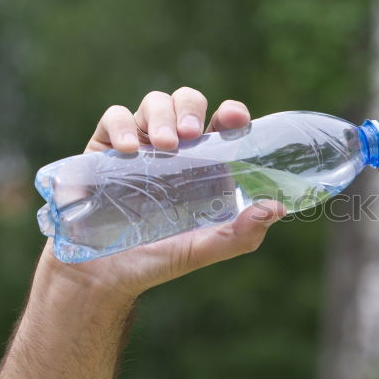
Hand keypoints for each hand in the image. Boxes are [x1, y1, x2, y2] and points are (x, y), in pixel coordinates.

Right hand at [40, 87, 285, 300]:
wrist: (102, 276)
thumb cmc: (157, 259)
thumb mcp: (202, 250)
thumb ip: (241, 235)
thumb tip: (276, 209)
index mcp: (203, 165)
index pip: (222, 124)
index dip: (232, 113)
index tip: (234, 117)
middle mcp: (173, 148)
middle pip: (187, 102)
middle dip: (191, 108)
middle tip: (190, 135)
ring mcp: (139, 144)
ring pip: (154, 102)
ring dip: (162, 115)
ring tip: (164, 146)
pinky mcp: (103, 148)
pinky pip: (114, 117)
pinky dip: (122, 126)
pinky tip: (129, 149)